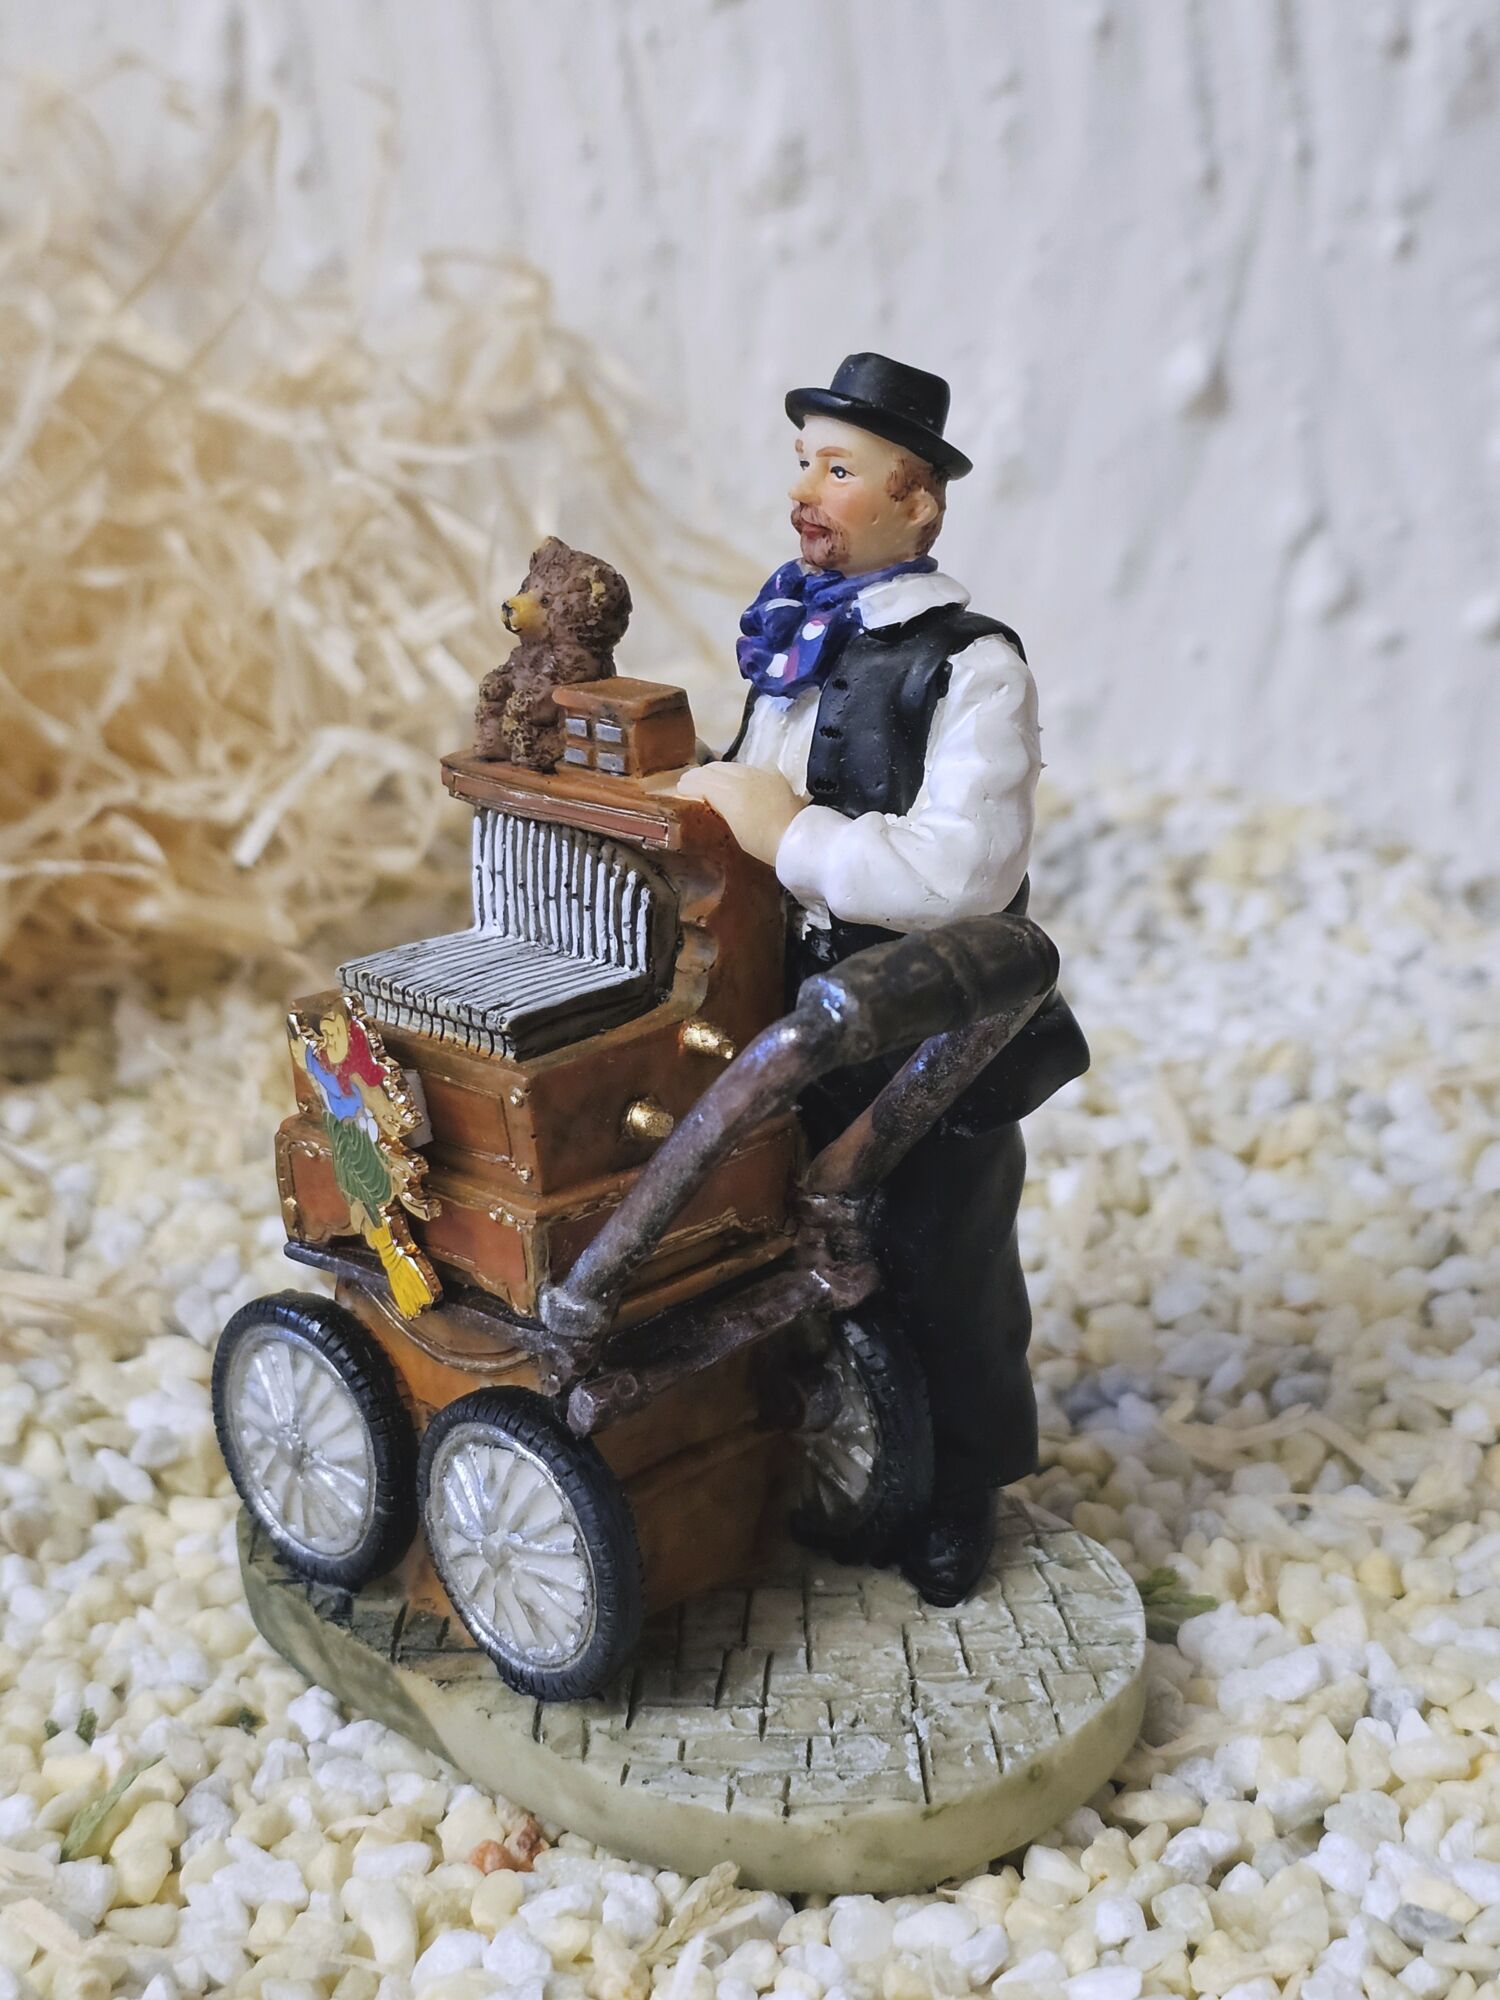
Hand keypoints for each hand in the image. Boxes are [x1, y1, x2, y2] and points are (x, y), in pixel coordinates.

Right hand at [675, 762, 803, 867]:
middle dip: (700, 774)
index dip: (689, 784)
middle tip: (689, 781)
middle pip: (715, 769)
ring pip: (731, 766)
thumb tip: (707, 797)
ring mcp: (760, 772)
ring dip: (717, 771)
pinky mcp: (773, 774)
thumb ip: (720, 808)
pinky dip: (735, 772)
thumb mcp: (734, 830)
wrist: (798, 839)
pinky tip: (735, 778)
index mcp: (730, 793)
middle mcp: (743, 777)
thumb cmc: (763, 844)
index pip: (702, 781)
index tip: (680, 787)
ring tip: (709, 778)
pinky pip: (748, 767)